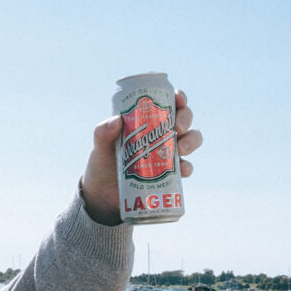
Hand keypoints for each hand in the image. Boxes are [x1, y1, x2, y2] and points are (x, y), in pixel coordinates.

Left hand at [80, 89, 203, 224]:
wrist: (102, 192)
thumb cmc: (102, 162)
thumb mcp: (100, 146)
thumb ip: (103, 132)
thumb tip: (117, 120)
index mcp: (147, 120)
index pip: (167, 103)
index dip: (178, 97)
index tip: (178, 99)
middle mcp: (161, 134)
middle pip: (184, 119)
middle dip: (186, 118)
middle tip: (178, 127)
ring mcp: (168, 153)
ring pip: (190, 140)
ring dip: (191, 141)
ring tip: (181, 149)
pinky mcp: (169, 173)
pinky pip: (185, 168)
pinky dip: (187, 167)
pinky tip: (182, 169)